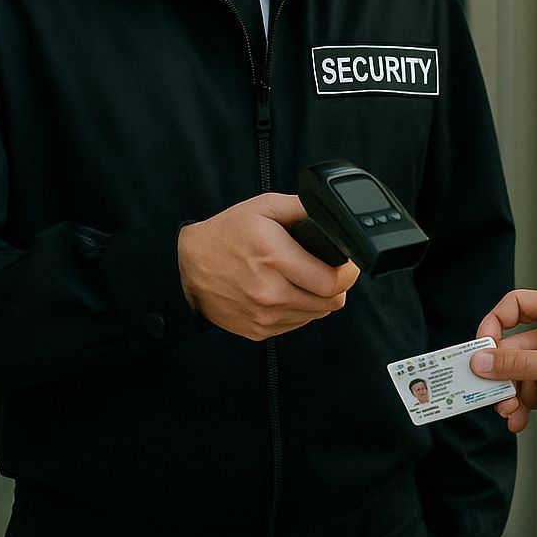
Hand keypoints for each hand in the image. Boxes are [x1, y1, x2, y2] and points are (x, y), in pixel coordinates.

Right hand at [178, 193, 358, 339]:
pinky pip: (296, 324)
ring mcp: (263, 315)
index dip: (347, 273)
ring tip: (303, 279)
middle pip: (330, 302)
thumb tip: (331, 215)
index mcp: (274, 257)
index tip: (347, 265)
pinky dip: (299, 310)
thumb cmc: (227, 233)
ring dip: (318, 299)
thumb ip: (302, 208)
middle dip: (336, 285)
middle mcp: (269, 291)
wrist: (189, 265)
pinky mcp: (258, 330)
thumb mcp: (264, 206)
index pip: (332, 282)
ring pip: (316, 315)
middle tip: (327, 270)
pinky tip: (286, 291)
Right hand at [472, 289, 536, 438]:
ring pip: (517, 375)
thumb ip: (518, 365)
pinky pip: (528, 396)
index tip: (481, 347)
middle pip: (512, 347)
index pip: (516, 305)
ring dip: (508, 394)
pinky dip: (519, 408)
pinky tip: (517, 422)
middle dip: (499, 373)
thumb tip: (479, 362)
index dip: (494, 323)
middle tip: (486, 392)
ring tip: (507, 411)